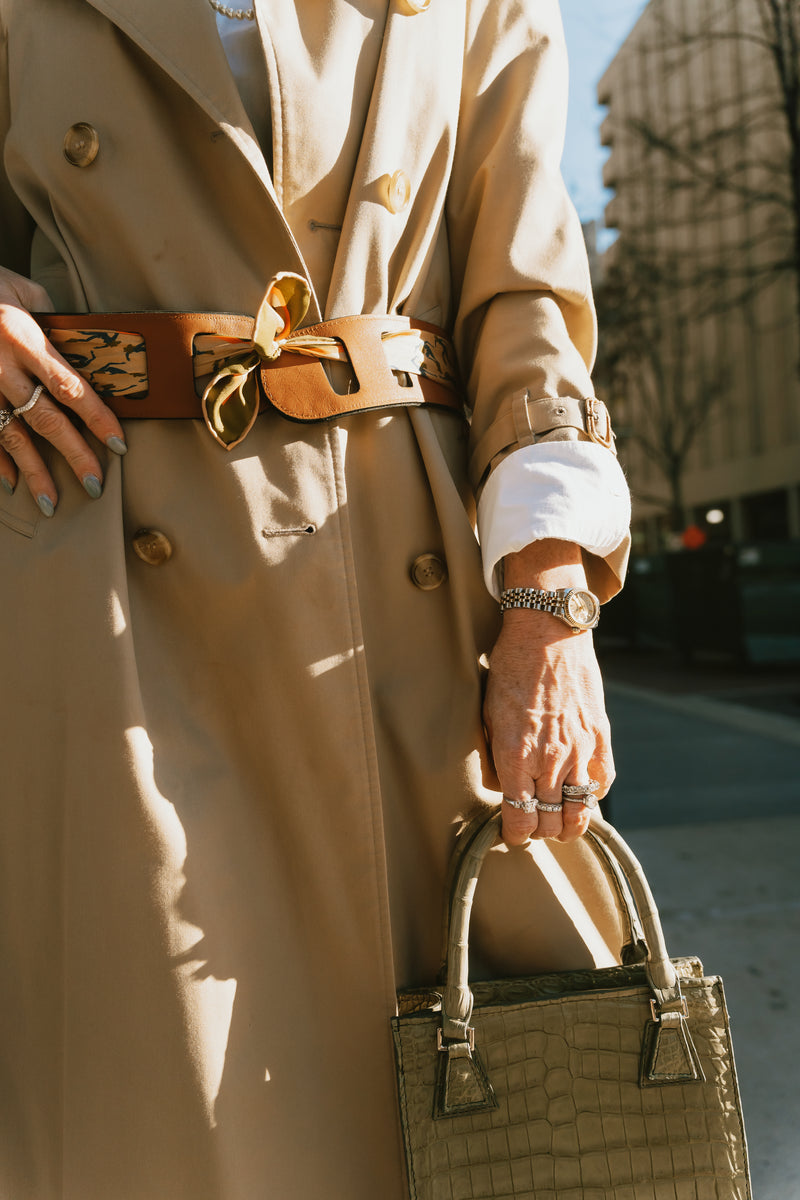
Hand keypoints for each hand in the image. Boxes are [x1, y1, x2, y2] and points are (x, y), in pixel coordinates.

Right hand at [0, 265, 126, 514]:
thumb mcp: (25, 291)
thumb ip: (54, 322)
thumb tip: (86, 349)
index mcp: (24, 337)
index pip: (70, 386)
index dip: (97, 418)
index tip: (118, 444)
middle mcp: (2, 365)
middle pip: (44, 418)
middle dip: (72, 454)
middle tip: (95, 485)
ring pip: (10, 434)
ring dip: (33, 470)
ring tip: (51, 503)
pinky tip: (11, 482)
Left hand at [482, 540, 613, 845]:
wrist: (547, 632)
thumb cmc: (510, 668)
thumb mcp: (488, 713)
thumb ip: (498, 755)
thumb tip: (505, 786)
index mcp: (517, 755)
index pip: (520, 819)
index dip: (516, 835)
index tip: (513, 834)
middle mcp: (550, 758)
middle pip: (551, 822)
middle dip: (540, 830)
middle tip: (533, 824)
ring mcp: (579, 749)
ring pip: (580, 811)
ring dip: (568, 823)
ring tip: (559, 822)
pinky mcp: (600, 735)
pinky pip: (602, 781)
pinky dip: (592, 794)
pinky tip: (581, 791)